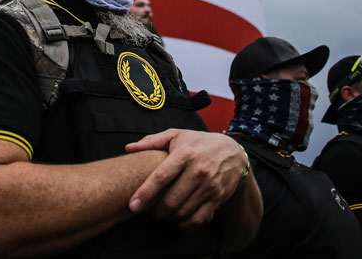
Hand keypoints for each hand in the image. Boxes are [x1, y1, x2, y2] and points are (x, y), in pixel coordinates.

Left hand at [125, 129, 247, 228]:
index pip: (161, 177)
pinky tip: (180, 221)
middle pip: (171, 201)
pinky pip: (199, 219)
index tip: (133, 206)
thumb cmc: (199, 142)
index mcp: (185, 154)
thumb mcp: (177, 135)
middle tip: (151, 211)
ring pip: (183, 212)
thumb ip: (152, 141)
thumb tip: (129, 148)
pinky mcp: (218, 197)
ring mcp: (209, 186)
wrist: (233, 151)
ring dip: (170, 218)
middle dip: (157, 211)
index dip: (145, 194)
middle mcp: (198, 171)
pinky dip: (186, 225)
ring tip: (165, 214)